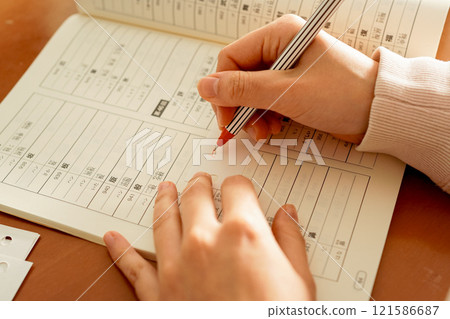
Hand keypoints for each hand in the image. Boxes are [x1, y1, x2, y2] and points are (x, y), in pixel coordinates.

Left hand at [104, 172, 314, 299]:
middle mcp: (206, 241)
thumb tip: (287, 215)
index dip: (240, 186)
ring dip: (164, 200)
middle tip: (201, 181)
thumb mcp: (298, 280)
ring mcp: (177, 264)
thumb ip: (290, 240)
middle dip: (201, 185)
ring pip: (164, 219)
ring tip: (165, 190)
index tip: (240, 189)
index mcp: (243, 232)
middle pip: (197, 196)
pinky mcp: (158, 292)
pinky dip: (121, 251)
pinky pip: (133, 266)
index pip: (237, 189)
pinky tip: (112, 238)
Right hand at [197, 14, 377, 143]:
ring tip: (263, 132)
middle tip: (243, 130)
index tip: (225, 119)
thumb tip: (205, 86)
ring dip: (251, 115)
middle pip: (239, 77)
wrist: (379, 113)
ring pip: (250, 91)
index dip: (223, 90)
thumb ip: (243, 90)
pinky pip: (266, 100)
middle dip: (238, 107)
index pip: (231, 59)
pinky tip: (272, 128)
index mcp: (279, 35)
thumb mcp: (287, 93)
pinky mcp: (293, 86)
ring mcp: (287, 68)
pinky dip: (264, 117)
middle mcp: (281, 48)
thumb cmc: (344, 94)